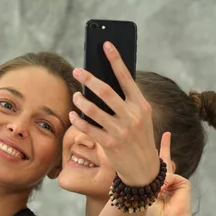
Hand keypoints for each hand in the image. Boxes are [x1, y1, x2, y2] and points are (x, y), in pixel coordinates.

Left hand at [69, 41, 158, 185]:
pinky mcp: (109, 144)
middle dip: (89, 79)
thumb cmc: (139, 139)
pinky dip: (77, 120)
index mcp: (142, 106)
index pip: (127, 78)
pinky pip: (88, 128)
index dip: (115, 60)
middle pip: (106, 91)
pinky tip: (72, 115)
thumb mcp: (140, 118)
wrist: (144, 169)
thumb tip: (103, 84)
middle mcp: (132, 117)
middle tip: (77, 71)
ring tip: (75, 96)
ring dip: (80, 101)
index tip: (106, 45)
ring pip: (93, 110)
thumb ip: (126, 103)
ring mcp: (120, 131)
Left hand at [146, 132, 192, 215]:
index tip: (147, 144)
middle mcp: (167, 182)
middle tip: (166, 134)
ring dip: (157, 183)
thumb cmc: (154, 212)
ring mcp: (176, 182)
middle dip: (165, 146)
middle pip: (165, 160)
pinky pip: (171, 176)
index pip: (154, 167)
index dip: (152, 156)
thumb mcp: (145, 194)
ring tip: (159, 196)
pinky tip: (165, 194)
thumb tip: (154, 165)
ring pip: (164, 171)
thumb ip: (148, 179)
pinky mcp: (184, 183)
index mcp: (156, 185)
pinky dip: (166, 184)